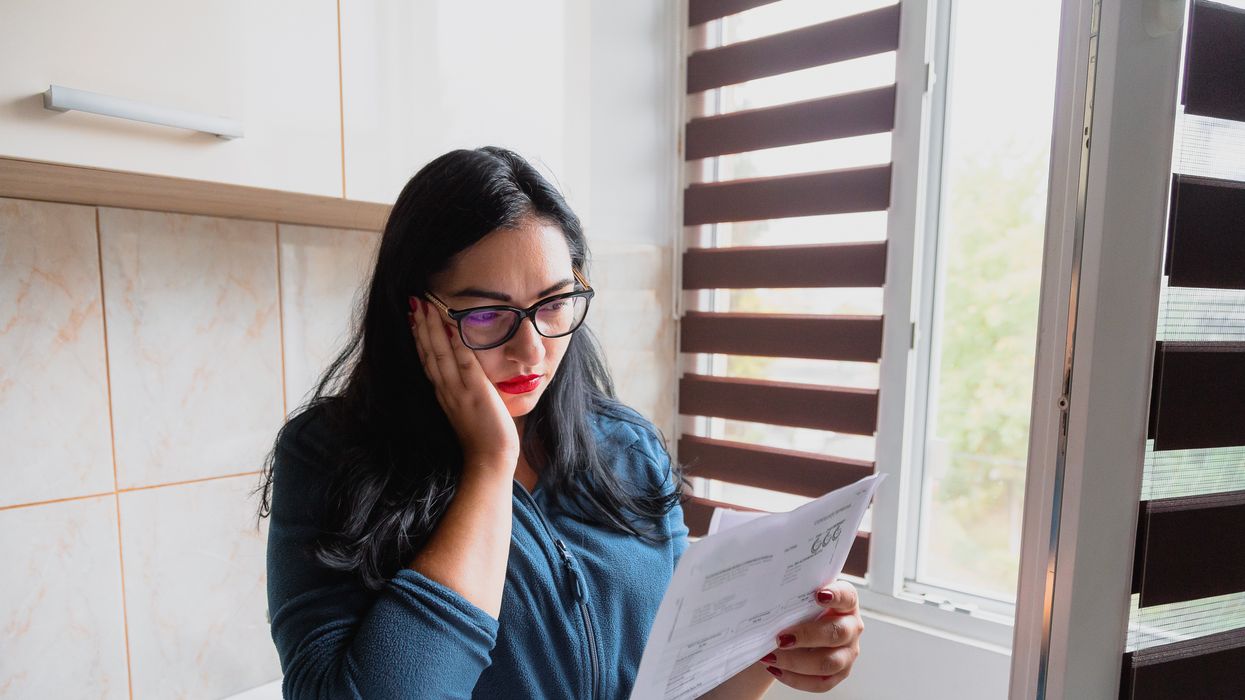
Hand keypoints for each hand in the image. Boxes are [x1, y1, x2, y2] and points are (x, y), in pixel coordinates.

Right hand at [409, 297, 519, 473]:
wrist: (490, 459)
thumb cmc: (485, 435)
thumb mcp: (470, 408)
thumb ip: (468, 389)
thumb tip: (471, 373)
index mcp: (444, 393)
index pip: (427, 360)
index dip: (419, 338)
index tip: (414, 317)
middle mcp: (446, 390)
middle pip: (428, 353)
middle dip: (420, 326)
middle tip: (414, 302)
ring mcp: (458, 391)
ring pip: (440, 354)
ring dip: (431, 328)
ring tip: (425, 306)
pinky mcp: (475, 392)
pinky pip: (464, 363)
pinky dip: (457, 342)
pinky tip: (452, 324)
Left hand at [757, 580, 862, 692]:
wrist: (799, 627)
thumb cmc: (802, 608)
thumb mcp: (801, 595)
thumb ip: (794, 591)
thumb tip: (769, 590)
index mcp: (846, 602)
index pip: (847, 596)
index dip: (835, 596)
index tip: (818, 595)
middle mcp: (852, 627)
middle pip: (837, 633)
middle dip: (806, 636)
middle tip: (781, 638)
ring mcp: (848, 653)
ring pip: (829, 662)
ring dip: (796, 662)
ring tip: (771, 656)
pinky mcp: (839, 674)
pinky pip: (820, 683)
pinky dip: (796, 679)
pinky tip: (776, 669)